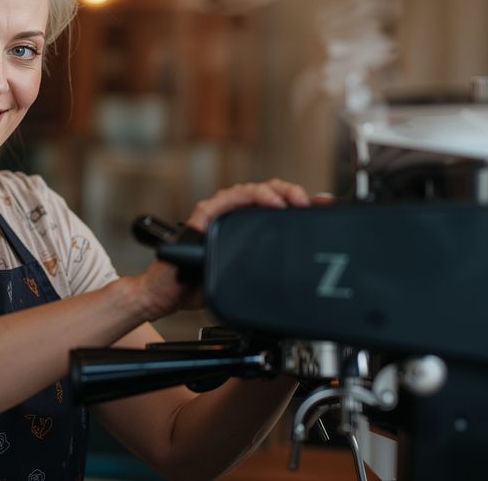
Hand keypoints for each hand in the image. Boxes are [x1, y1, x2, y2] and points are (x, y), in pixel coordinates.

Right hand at [133, 179, 324, 319]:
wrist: (165, 296)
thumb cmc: (199, 288)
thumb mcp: (242, 279)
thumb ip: (263, 270)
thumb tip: (296, 274)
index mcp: (243, 227)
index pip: (275, 205)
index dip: (299, 203)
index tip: (322, 207)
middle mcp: (230, 216)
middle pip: (266, 192)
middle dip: (291, 193)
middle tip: (308, 204)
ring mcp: (216, 215)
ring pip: (249, 191)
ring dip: (273, 191)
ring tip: (290, 200)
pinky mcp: (201, 218)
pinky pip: (224, 200)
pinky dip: (246, 197)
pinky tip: (265, 200)